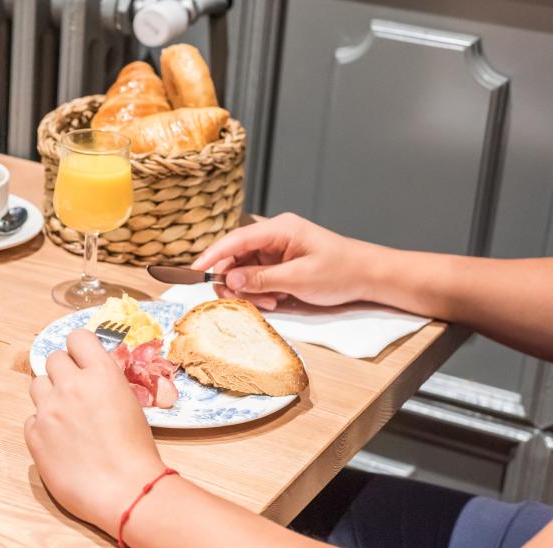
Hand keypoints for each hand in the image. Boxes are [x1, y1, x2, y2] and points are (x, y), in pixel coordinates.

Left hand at [25, 330, 164, 536]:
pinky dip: (42, 427)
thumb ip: (105, 385)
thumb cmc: (136, 452)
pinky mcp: (34, 435)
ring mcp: (49, 410)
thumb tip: (91, 378)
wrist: (126, 491)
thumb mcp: (129, 404)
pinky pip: (31, 419)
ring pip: (37, 385)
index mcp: (101, 373)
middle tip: (75, 394)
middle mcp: (71, 385)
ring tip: (66, 419)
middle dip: (63, 373)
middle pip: (53, 359)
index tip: (82, 362)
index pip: (77, 338)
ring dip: (49, 396)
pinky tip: (60, 443)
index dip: (79, 350)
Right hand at [190, 213, 382, 310]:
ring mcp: (275, 250)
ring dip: (249, 290)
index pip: (236, 239)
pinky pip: (256, 277)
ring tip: (271, 303)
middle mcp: (273, 236)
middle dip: (234, 280)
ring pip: (243, 270)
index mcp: (279, 229)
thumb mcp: (299, 278)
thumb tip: (229, 278)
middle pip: (235, 256)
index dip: (212, 255)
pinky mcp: (279, 264)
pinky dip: (259, 292)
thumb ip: (261, 279)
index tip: (194, 271)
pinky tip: (275, 300)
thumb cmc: (341, 271)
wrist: (368, 276)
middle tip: (242, 300)